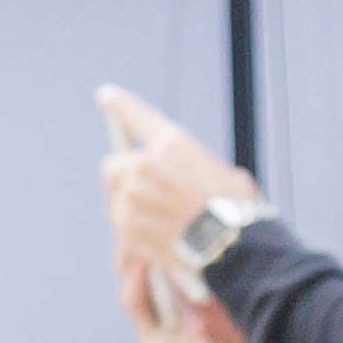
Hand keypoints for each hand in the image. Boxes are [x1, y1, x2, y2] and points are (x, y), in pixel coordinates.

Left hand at [92, 85, 258, 288]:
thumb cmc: (236, 211)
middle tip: (145, 198)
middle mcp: (146, 165)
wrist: (232, 245)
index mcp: (173, 145)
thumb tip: (175, 182)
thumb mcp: (222, 175)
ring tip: (163, 228)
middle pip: (113, 168)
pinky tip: (156, 247)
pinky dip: (132, 241)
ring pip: (115, 202)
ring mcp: (132, 196)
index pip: (140, 119)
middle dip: (123, 181)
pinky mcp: (126, 226)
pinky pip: (120, 231)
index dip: (122, 106)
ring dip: (130, 213)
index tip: (105, 95)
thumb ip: (187, 170)